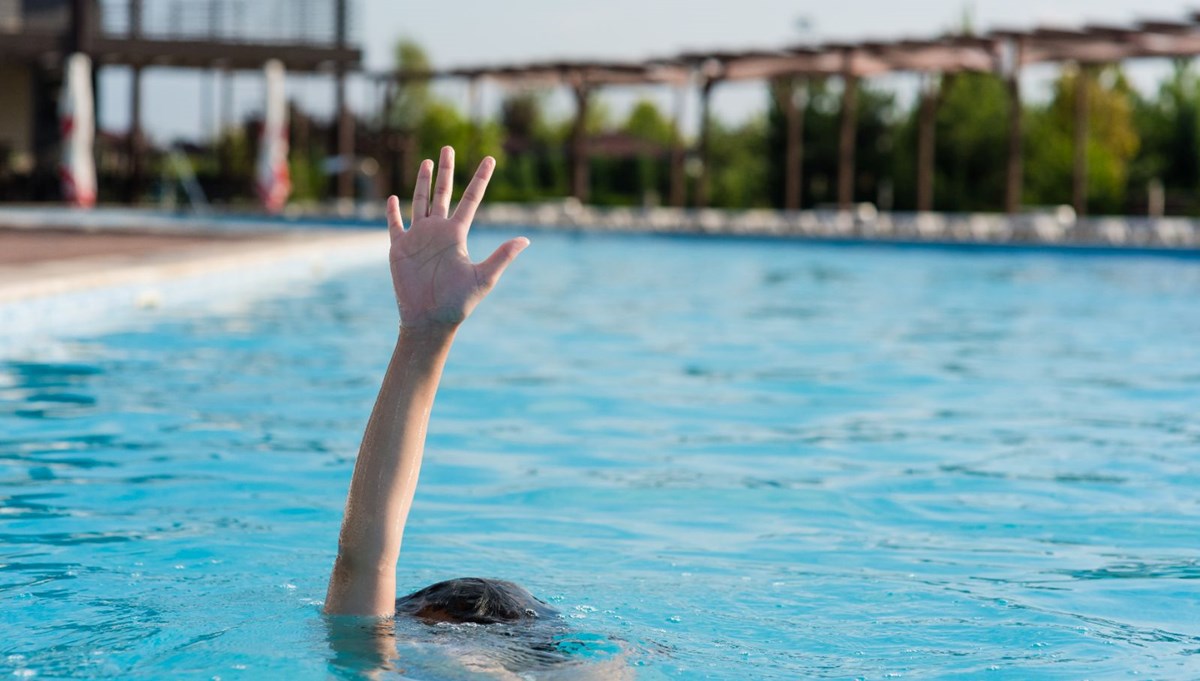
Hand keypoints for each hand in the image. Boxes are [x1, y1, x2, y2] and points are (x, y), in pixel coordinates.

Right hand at [387, 146, 528, 329]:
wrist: (429, 319)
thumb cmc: (458, 302)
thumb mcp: (483, 277)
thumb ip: (502, 256)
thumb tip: (526, 240)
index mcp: (457, 235)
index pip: (470, 200)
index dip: (480, 179)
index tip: (490, 159)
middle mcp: (438, 232)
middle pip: (443, 193)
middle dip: (446, 171)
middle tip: (448, 147)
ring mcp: (418, 238)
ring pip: (419, 202)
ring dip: (422, 182)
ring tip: (427, 161)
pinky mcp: (399, 248)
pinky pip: (394, 225)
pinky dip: (392, 211)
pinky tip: (393, 198)